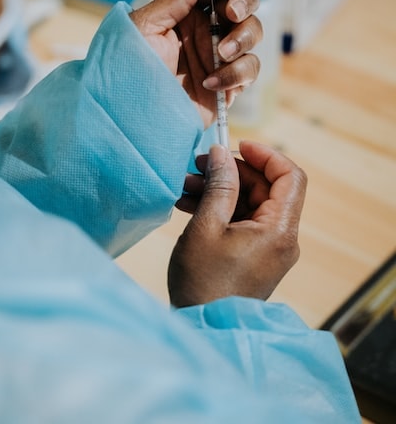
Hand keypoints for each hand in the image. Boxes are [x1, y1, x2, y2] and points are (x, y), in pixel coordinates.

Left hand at [130, 0, 261, 126]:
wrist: (132, 116)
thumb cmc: (127, 70)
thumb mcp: (144, 28)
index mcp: (188, 13)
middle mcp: (207, 32)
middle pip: (245, 6)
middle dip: (245, 3)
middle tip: (231, 13)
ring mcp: (220, 59)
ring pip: (253, 36)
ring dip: (243, 39)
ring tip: (220, 54)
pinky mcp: (229, 85)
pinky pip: (249, 71)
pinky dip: (236, 75)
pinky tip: (211, 83)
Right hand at [168, 141, 306, 306]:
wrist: (204, 330)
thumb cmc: (204, 282)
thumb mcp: (207, 227)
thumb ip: (219, 185)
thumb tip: (221, 153)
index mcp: (280, 229)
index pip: (289, 176)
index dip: (266, 155)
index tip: (236, 145)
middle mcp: (282, 237)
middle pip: (266, 188)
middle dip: (232, 172)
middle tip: (198, 165)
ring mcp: (270, 248)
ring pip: (251, 203)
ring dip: (221, 190)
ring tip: (185, 185)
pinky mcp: (256, 255)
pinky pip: (243, 221)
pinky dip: (221, 209)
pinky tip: (190, 204)